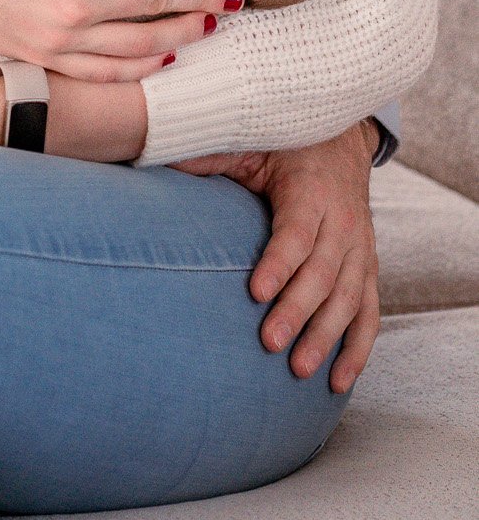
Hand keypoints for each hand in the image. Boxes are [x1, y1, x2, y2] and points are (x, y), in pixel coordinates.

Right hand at [0, 0, 240, 81]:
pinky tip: (161, 56)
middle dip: (204, 5)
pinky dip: (139, 66)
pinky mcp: (46, 60)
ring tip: (209, 26)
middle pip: (158, 11)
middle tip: (239, 2)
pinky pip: (104, 70)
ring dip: (181, 37)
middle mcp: (78, 11)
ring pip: (139, 48)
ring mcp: (61, 42)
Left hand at [176, 120, 379, 392]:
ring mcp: (361, 248)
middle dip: (298, 311)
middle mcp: (343, 222)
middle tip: (269, 343)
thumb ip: (207, 155)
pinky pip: (369, 312)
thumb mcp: (249, 141)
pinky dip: (358, 348)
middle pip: (324, 273)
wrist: (340, 137)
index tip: (255, 293)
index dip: (278, 264)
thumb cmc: (284, 143)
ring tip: (301, 371)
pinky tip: (338, 382)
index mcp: (311, 191)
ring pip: (350, 299)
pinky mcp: (368, 268)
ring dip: (327, 337)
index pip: (296, 233)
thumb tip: (150, 155)